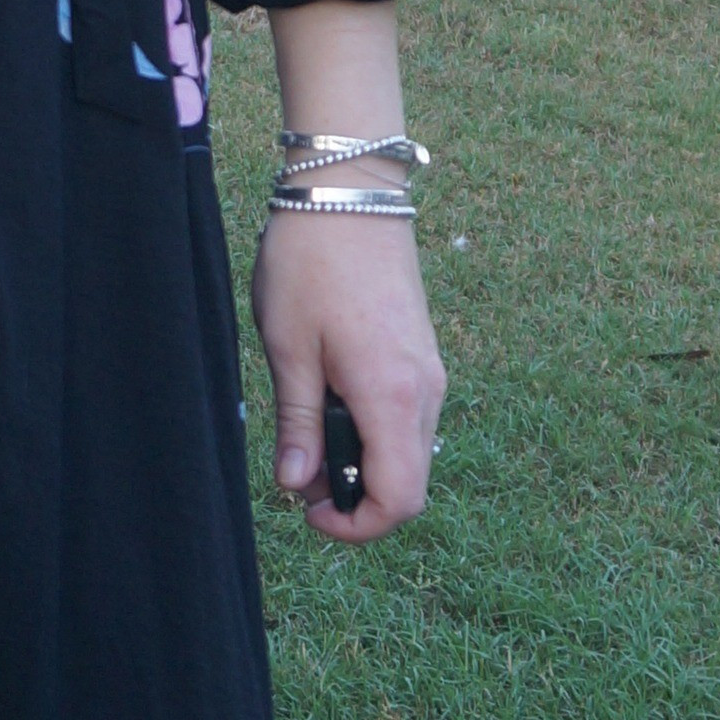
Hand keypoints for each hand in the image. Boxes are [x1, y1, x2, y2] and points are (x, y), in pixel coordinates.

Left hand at [252, 211, 442, 545]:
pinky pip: (407, 419)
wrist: (350, 192)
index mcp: (393, 396)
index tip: (306, 511)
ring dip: (362, 463)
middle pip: (408, 484)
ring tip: (307, 432)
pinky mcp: (422, 355)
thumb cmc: (311, 263)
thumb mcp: (289, 348)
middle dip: (354, 497)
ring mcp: (430, 372)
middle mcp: (426, 391)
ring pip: (408, 452)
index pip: (398, 500)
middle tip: (297, 473)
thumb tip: (298, 485)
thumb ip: (299, 423)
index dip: (355, 526)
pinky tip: (330, 402)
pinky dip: (373, 433)